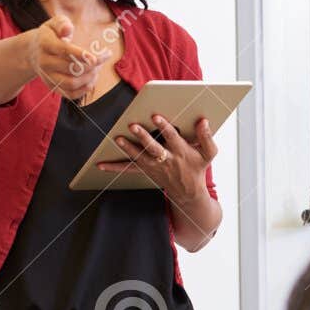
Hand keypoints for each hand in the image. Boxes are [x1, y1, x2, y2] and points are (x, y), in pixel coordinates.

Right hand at [28, 14, 101, 100]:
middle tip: (103, 57)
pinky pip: (70, 94)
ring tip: (98, 68)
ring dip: (90, 77)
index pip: (63, 50)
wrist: (34, 51)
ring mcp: (47, 76)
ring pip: (71, 83)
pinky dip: (84, 89)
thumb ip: (62, 24)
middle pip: (71, 68)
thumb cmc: (51, 34)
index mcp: (45, 43)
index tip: (95, 58)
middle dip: (91, 65)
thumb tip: (68, 29)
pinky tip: (92, 79)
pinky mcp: (52, 87)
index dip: (80, 54)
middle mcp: (44, 62)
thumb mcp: (54, 23)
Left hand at [97, 115, 217, 204]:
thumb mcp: (209, 154)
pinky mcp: (145, 170)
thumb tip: (203, 121)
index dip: (164, 127)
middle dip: (143, 137)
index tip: (156, 116)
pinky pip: (128, 169)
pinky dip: (114, 167)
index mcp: (182, 153)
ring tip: (118, 139)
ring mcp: (154, 166)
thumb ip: (207, 137)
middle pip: (153, 148)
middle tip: (133, 126)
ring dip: (128, 148)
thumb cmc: (197, 168)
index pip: (172, 138)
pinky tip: (100, 164)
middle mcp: (166, 160)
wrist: (188, 193)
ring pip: (139, 157)